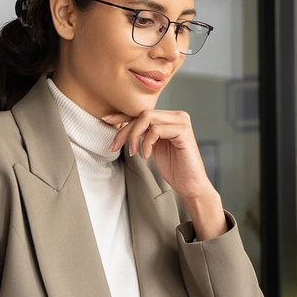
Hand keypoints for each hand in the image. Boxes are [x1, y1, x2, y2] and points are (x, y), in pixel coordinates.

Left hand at [101, 109, 225, 238]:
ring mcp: (182, 122)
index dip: (122, 115)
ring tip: (133, 152)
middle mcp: (177, 116)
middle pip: (142, 114)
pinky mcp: (183, 131)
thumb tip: (122, 125)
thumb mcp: (152, 147)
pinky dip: (146, 143)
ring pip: (147, 118)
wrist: (190, 185)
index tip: (106, 121)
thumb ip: (143, 133)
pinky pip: (156, 130)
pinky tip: (146, 155)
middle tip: (114, 147)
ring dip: (134, 136)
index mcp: (170, 117)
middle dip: (125, 130)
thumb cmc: (174, 168)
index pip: (142, 111)